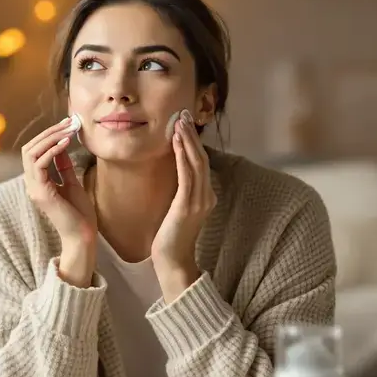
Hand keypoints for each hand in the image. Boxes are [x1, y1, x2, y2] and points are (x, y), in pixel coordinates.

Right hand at [21, 117, 97, 284]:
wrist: (83, 236)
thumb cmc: (79, 214)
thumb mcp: (71, 183)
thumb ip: (63, 166)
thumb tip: (61, 145)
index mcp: (38, 182)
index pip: (34, 151)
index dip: (49, 135)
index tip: (67, 124)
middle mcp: (32, 184)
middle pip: (29, 148)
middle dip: (48, 132)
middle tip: (68, 122)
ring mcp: (34, 189)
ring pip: (31, 153)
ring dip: (50, 138)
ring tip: (68, 130)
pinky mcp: (41, 193)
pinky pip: (39, 164)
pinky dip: (52, 150)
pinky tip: (66, 142)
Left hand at [151, 110, 214, 298]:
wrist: (172, 262)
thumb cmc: (170, 238)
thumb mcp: (177, 210)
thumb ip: (180, 193)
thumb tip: (174, 175)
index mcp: (206, 196)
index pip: (201, 163)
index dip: (194, 142)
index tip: (184, 123)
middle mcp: (207, 196)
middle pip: (201, 158)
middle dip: (192, 135)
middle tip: (182, 113)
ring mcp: (200, 200)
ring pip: (196, 162)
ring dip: (187, 140)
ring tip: (179, 121)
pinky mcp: (188, 205)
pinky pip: (187, 174)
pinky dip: (182, 154)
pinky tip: (176, 141)